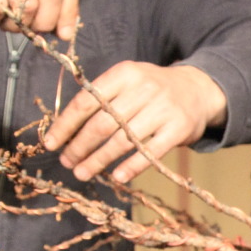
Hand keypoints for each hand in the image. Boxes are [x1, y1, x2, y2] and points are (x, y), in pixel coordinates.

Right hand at [0, 0, 80, 41]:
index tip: (63, 34)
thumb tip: (66, 33)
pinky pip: (0, 9)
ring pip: (27, 5)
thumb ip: (51, 12)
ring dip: (15, 24)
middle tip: (30, 31)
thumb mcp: (30, 1)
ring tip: (3, 17)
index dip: (68, 13)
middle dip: (45, 22)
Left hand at [44, 62, 227, 181]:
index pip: (87, 101)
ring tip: (82, 173)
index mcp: (124, 73)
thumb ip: (101, 98)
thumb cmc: (152, 89)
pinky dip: (131, 167)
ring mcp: (163, 109)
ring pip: (122, 141)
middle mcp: (143, 88)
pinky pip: (149, 153)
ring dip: (98, 160)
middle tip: (66, 162)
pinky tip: (116, 177)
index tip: (51, 143)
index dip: (66, 125)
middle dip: (79, 146)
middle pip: (102, 124)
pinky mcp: (178, 129)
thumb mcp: (128, 81)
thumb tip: (65, 130)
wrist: (199, 90)